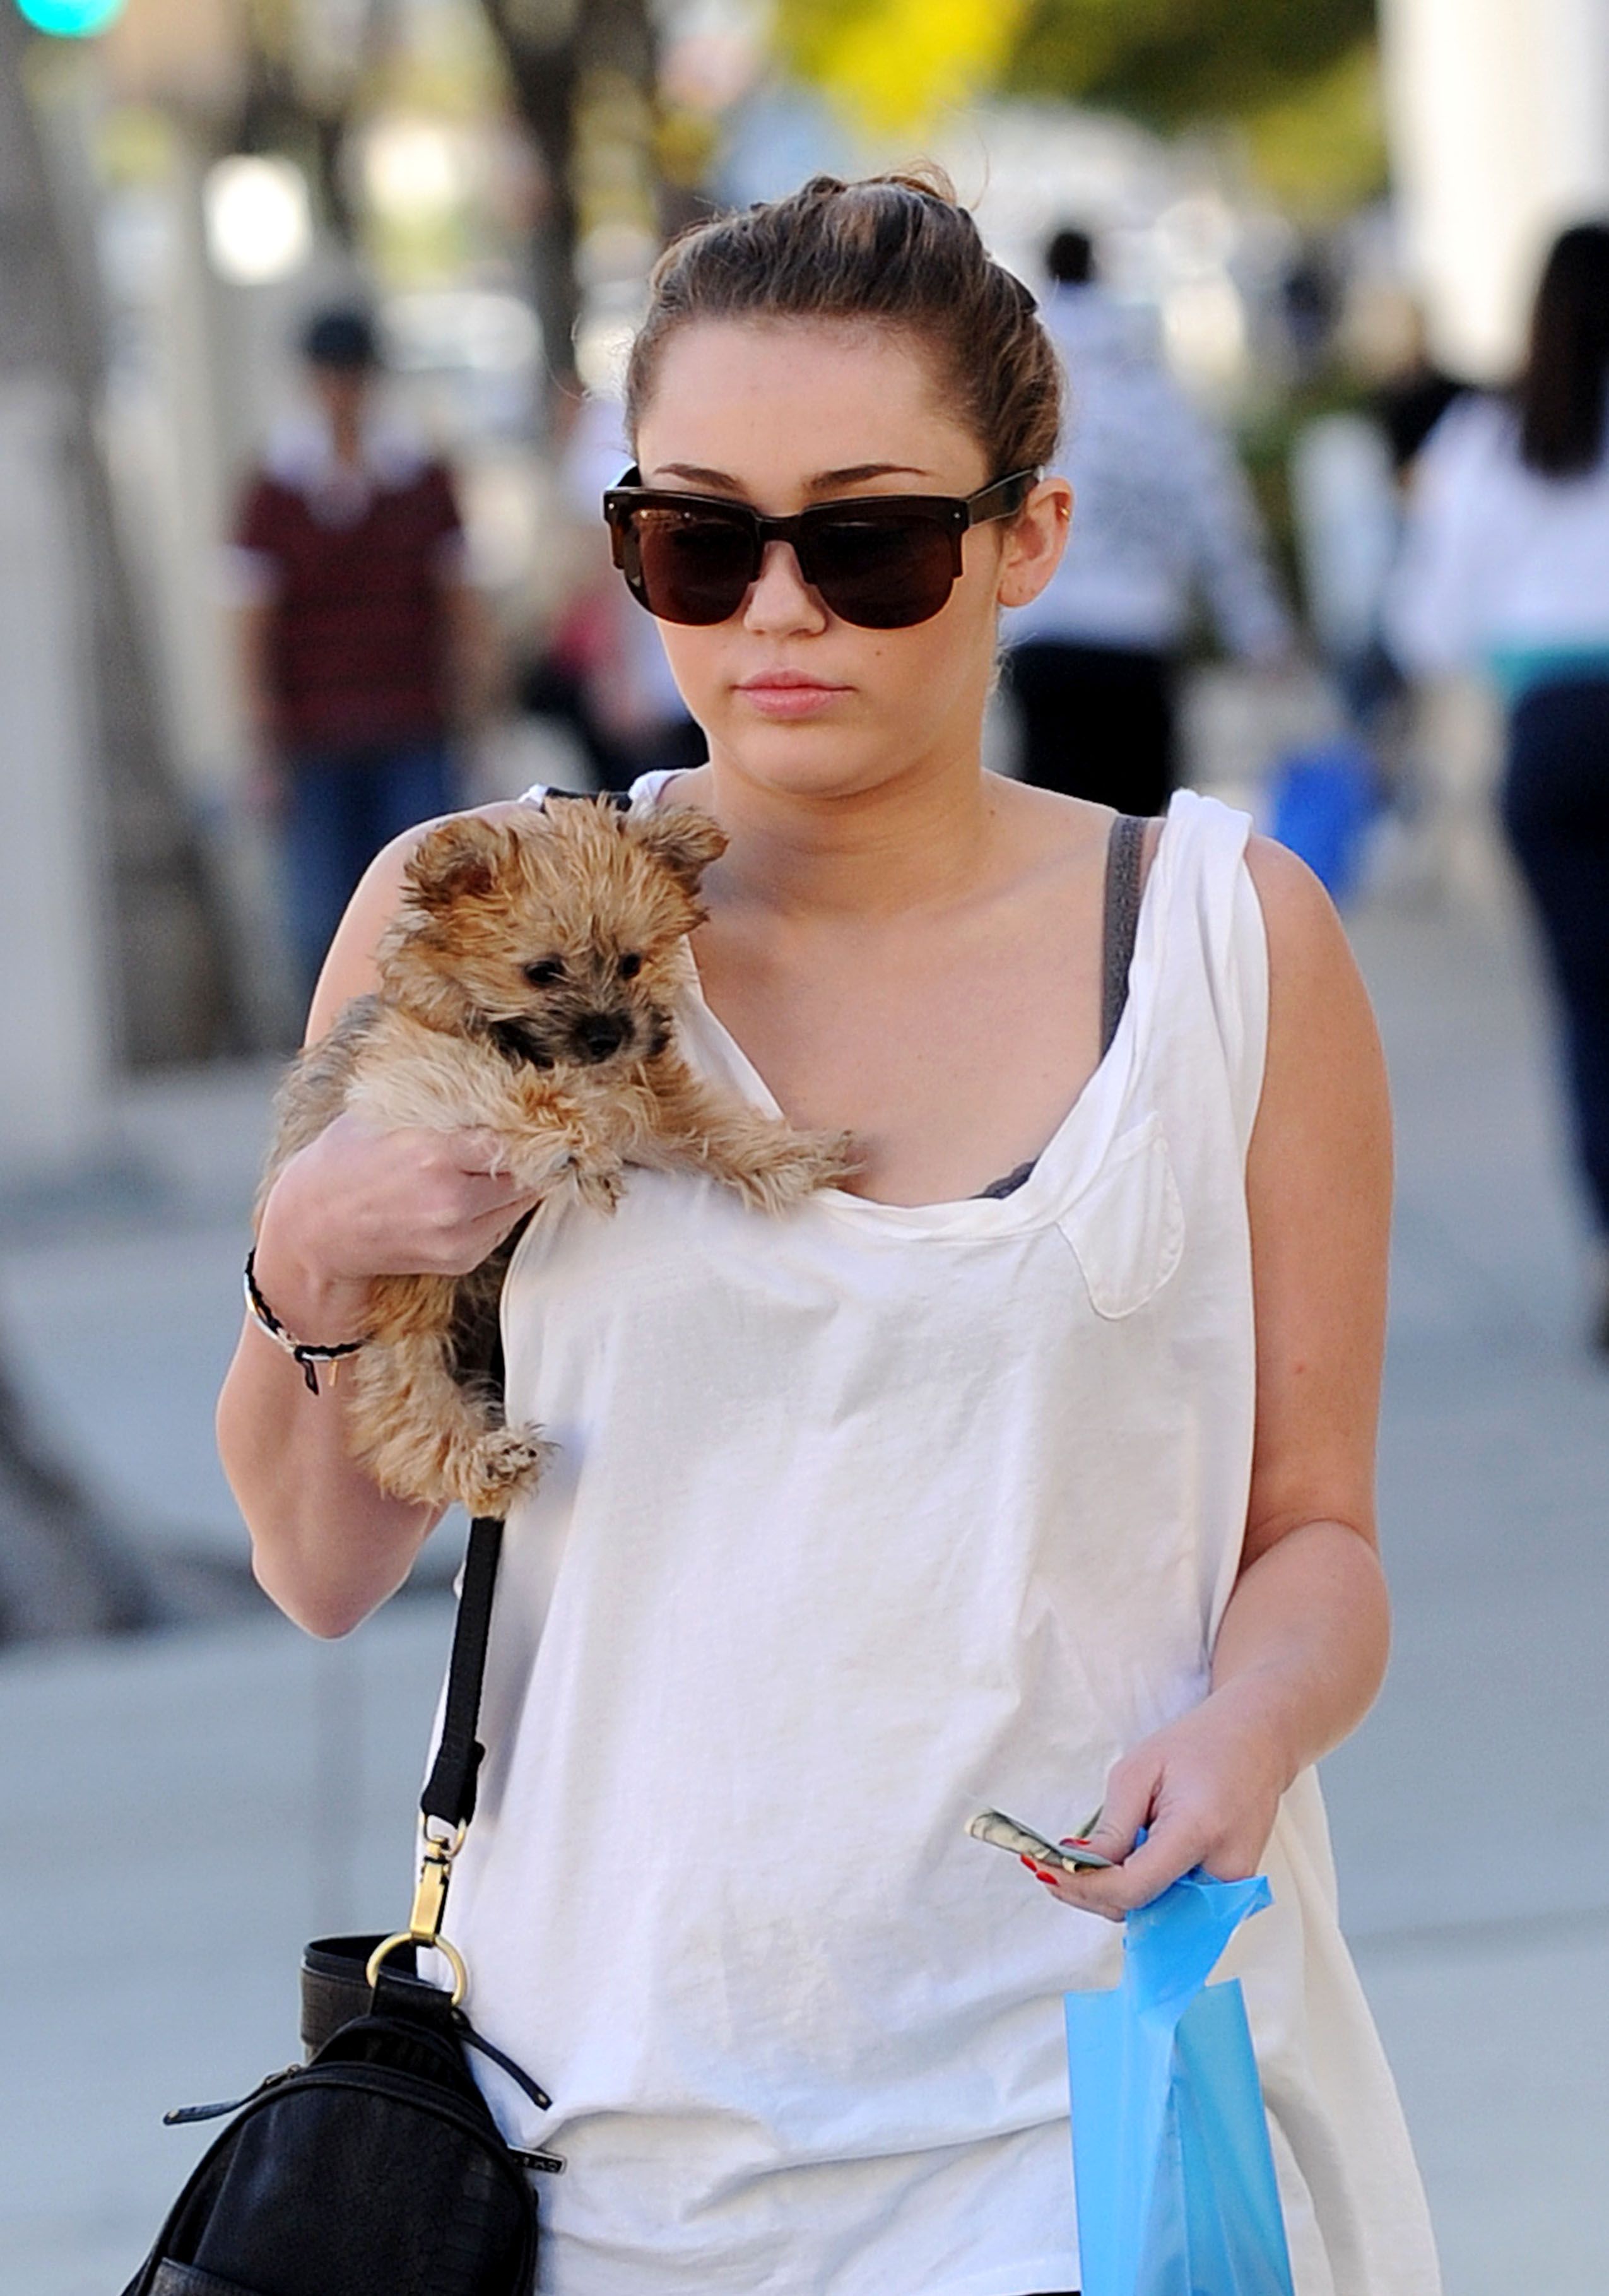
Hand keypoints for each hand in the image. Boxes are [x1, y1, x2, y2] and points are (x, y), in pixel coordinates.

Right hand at [254, 1116, 546, 1332]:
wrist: (313, 1230)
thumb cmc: (343, 1162)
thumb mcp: (382, 1114)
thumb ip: (439, 1102)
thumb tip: (491, 1080)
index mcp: (434, 1154)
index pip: (514, 1135)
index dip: (526, 1122)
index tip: (532, 1110)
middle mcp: (453, 1200)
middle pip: (527, 1170)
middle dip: (531, 1151)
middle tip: (531, 1133)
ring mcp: (458, 1236)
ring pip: (523, 1200)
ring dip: (521, 1178)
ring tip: (505, 1158)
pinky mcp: (461, 1259)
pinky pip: (504, 1224)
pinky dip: (502, 1205)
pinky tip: (480, 1188)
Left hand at [1022, 1686, 1291, 1921]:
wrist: (1257, 1741)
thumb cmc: (1198, 1746)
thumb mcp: (1139, 1771)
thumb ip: (1111, 1828)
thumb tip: (1080, 1869)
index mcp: (1199, 1831)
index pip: (1134, 1888)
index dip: (1086, 1888)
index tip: (1049, 1873)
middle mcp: (1225, 1870)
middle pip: (1145, 1910)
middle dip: (1095, 1895)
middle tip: (1055, 1870)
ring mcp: (1235, 1886)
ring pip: (1159, 1916)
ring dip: (1118, 1897)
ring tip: (1087, 1866)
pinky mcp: (1235, 1892)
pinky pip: (1179, 1908)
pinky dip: (1146, 1894)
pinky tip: (1123, 1868)